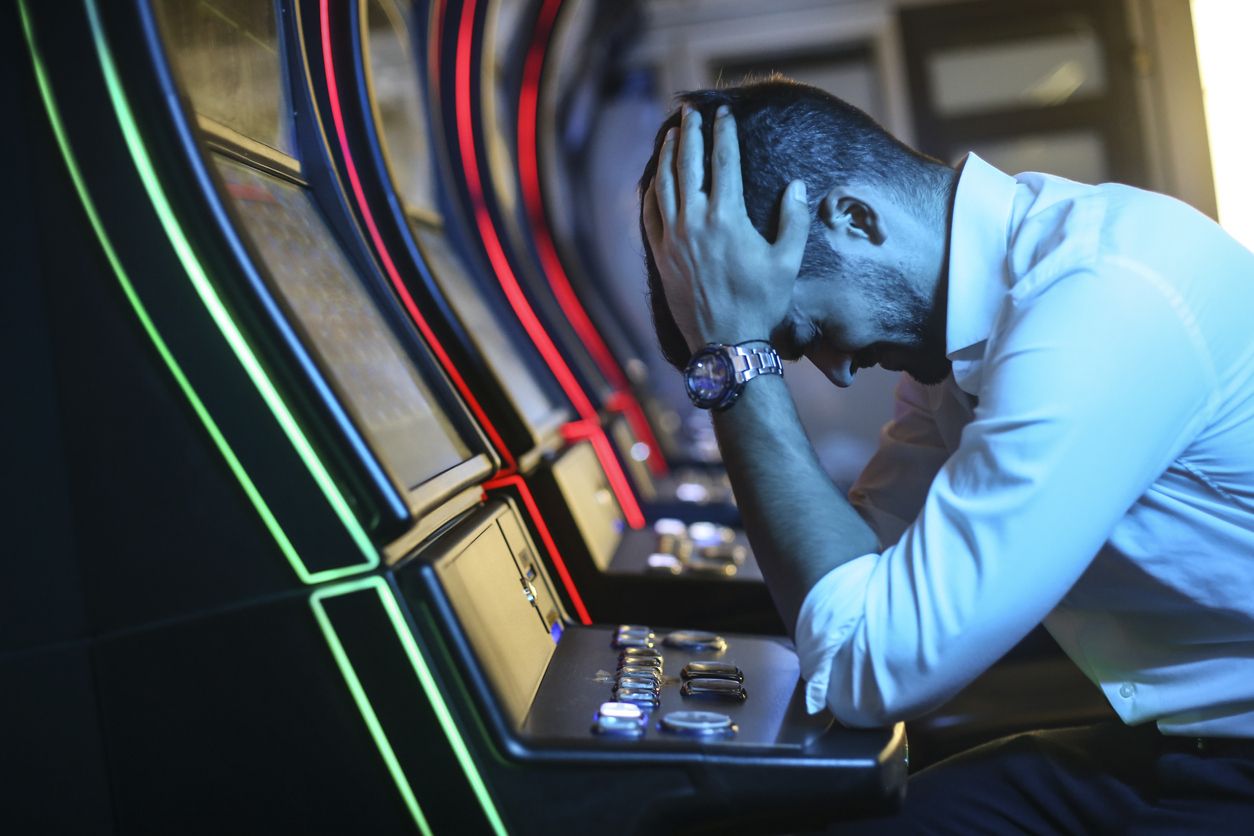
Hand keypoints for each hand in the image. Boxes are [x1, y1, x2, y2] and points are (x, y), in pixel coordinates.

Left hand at [643, 104, 809, 352]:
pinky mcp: (661, 255)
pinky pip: (650, 214)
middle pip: (689, 163)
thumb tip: (796, 186)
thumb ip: (793, 220)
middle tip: (691, 111)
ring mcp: (673, 238)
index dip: (724, 132)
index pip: (724, 161)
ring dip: (667, 155)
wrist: (726, 342)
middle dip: (690, 132)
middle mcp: (695, 222)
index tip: (724, 112)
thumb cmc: (761, 303)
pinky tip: (654, 177)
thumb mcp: (787, 262)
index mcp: (728, 217)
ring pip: (664, 184)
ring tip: (671, 133)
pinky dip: (651, 190)